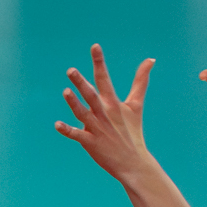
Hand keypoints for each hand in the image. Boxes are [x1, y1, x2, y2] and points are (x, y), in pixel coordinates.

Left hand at [56, 44, 156, 181]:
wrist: (133, 160)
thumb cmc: (132, 131)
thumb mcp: (136, 105)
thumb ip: (141, 82)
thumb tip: (150, 60)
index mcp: (113, 103)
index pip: (104, 78)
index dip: (99, 62)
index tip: (94, 46)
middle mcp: (104, 113)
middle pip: (91, 95)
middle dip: (81, 82)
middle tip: (70, 70)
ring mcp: (97, 128)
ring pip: (83, 113)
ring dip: (74, 103)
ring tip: (65, 91)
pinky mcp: (91, 142)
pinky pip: (77, 135)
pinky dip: (67, 130)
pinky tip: (56, 125)